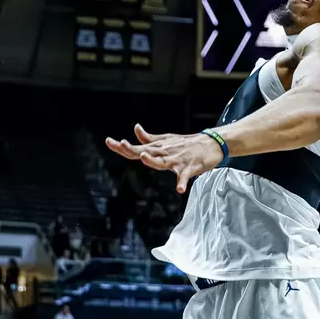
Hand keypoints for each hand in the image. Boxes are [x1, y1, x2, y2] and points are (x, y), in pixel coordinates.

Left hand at [105, 125, 223, 193]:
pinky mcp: (190, 167)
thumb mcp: (166, 139)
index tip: (108, 141)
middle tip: (121, 144)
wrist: (211, 143)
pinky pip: (184, 176)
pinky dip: (182, 182)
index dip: (123, 146)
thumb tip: (135, 129)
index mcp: (158, 148)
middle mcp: (165, 152)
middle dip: (133, 149)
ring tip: (144, 157)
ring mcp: (177, 160)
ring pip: (163, 161)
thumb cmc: (187, 143)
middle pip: (146, 152)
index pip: (137, 147)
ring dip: (154, 160)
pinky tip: (180, 189)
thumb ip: (149, 138)